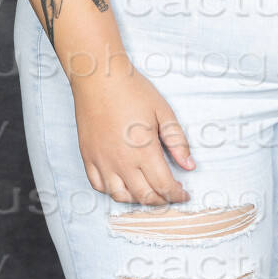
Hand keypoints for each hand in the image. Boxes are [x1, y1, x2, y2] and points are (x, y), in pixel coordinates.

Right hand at [71, 61, 194, 203]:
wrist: (99, 77)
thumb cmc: (133, 90)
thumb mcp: (163, 112)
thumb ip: (177, 141)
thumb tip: (189, 165)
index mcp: (143, 150)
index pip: (163, 186)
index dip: (176, 195)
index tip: (184, 194)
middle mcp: (121, 161)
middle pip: (143, 196)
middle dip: (161, 200)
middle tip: (170, 195)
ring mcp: (102, 161)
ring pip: (120, 196)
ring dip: (137, 199)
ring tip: (148, 191)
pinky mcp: (88, 157)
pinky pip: (98, 185)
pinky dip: (112, 191)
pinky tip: (123, 184)